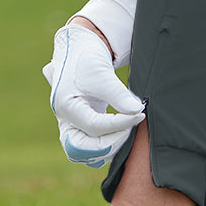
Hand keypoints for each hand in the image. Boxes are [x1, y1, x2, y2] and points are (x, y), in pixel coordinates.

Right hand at [42, 24, 143, 168]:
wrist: (80, 51)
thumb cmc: (88, 59)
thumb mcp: (102, 73)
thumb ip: (118, 94)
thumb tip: (137, 111)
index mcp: (66, 107)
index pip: (94, 126)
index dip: (119, 124)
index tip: (140, 115)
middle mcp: (65, 121)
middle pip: (81, 150)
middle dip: (111, 143)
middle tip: (131, 128)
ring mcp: (71, 126)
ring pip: (85, 154)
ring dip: (109, 147)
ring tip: (128, 130)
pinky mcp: (81, 128)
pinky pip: (90, 149)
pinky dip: (106, 147)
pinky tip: (123, 134)